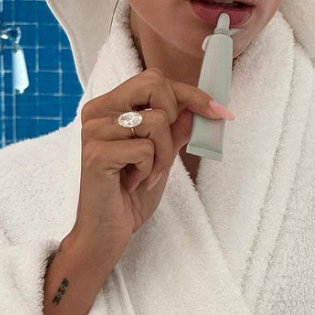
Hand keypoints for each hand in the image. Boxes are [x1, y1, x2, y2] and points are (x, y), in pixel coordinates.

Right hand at [68, 67, 232, 268]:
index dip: (192, 94)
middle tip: (164, 151)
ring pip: (156, 121)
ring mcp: (94, 131)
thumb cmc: (131, 194)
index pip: (154, 80)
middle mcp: (97, 111)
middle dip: (174, 117)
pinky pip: (145, 149)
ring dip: (163, 154)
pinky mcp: (96, 154)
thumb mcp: (162, 155)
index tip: (221, 112)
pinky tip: (134, 183)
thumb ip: (177, 128)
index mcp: (110, 106)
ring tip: (147, 174)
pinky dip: (150, 170)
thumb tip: (200, 106)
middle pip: (154, 84)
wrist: (106, 233)